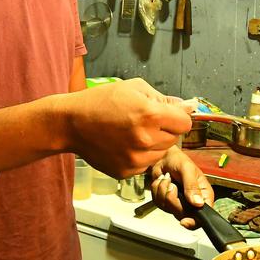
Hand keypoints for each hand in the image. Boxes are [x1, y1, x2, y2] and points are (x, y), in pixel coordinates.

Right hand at [63, 79, 191, 176]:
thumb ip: (164, 99)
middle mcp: (145, 139)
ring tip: (131, 133)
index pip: (185, 123)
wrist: (71, 123)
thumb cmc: (100, 101)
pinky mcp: (126, 171)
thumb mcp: (134, 88)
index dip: (177, 117)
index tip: (168, 115)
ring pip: (161, 153)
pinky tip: (123, 144)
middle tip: (143, 122)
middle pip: (174, 138)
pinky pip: (145, 165)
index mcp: (150, 115)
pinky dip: (140, 156)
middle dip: (164, 129)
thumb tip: (188, 106)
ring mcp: (135, 159)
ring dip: (153, 144)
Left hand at [146, 147, 214, 229]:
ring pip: (167, 208)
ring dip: (163, 191)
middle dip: (172, 199)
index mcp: (203, 195)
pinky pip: (158, 203)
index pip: (203, 216)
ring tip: (167, 179)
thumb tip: (198, 203)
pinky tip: (161, 181)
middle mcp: (192, 202)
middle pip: (182, 214)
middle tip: (172, 185)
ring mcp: (178, 203)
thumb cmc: (179, 160)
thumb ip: (192, 186)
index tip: (184, 221)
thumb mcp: (187, 169)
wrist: (164, 157)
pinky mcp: (166, 201)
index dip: (194, 222)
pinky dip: (156, 190)